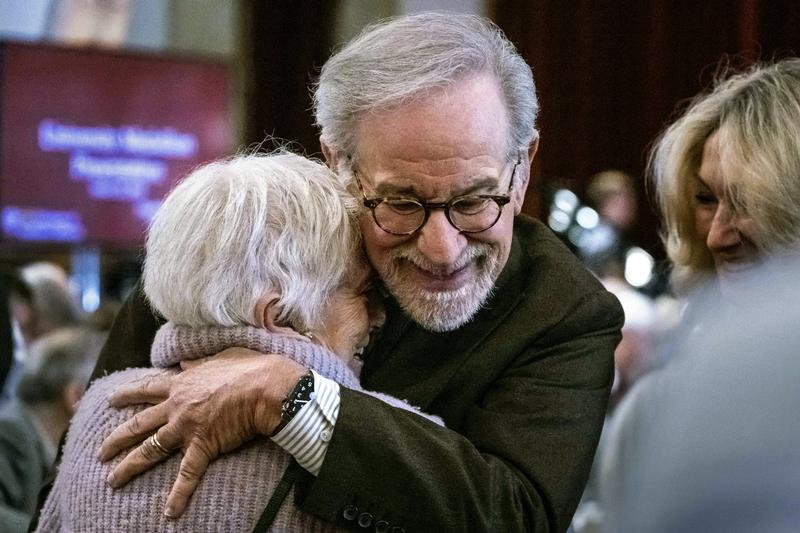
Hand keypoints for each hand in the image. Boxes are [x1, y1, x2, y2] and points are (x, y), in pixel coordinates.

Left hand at [97, 347, 305, 517]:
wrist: (266, 387)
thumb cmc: (249, 368)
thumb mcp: (221, 357)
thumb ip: (199, 363)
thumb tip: (186, 363)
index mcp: (181, 383)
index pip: (147, 389)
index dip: (127, 394)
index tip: (110, 400)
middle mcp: (177, 406)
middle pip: (138, 424)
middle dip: (115, 439)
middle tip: (100, 452)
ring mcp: (186, 427)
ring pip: (150, 450)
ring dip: (129, 467)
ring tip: (112, 481)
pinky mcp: (203, 446)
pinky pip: (187, 475)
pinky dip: (178, 495)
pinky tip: (169, 512)